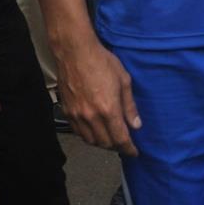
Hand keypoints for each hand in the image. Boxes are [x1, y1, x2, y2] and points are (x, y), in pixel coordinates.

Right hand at [56, 37, 141, 154]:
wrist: (75, 52)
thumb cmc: (102, 62)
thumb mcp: (124, 80)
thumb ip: (129, 106)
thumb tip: (136, 125)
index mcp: (108, 109)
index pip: (120, 139)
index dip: (129, 148)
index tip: (134, 152)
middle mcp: (92, 116)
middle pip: (105, 143)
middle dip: (116, 146)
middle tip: (123, 142)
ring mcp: (77, 115)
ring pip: (90, 140)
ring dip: (102, 142)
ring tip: (110, 137)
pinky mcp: (67, 111)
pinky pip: (78, 132)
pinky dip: (88, 135)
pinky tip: (94, 129)